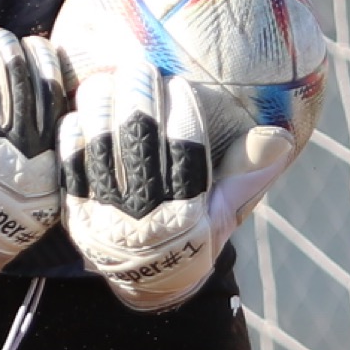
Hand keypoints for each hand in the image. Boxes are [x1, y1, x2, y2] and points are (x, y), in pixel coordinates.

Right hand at [0, 27, 69, 292]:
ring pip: (47, 94)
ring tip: (14, 42)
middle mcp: (15, 159)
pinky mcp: (59, 164)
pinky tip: (43, 60)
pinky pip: (64, 112)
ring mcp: (43, 162)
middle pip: (16, 84)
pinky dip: (55, 81)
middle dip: (1, 50)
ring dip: (32, 58)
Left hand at [57, 65, 319, 313]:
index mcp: (186, 217)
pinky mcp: (76, 217)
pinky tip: (76, 112)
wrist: (148, 284)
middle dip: (137, 99)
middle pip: (139, 146)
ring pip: (100, 153)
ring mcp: (105, 218)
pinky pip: (70, 172)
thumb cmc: (193, 236)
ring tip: (104, 80)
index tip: (179, 82)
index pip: (185, 154)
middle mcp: (144, 219)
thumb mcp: (227, 213)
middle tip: (138, 65)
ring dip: (99, 111)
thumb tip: (279, 137)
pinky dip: (72, 140)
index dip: (182, 114)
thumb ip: (247, 174)